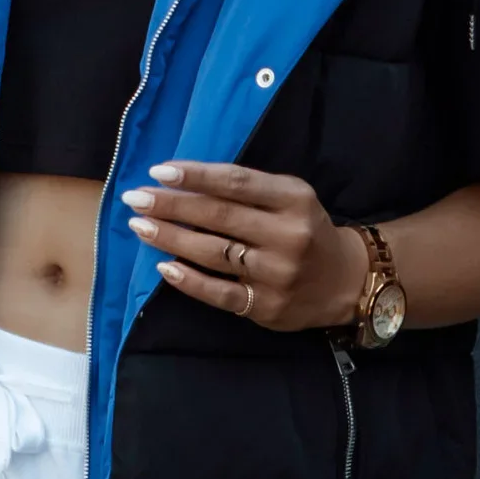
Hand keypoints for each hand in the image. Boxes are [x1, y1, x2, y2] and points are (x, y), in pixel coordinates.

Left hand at [119, 158, 368, 331]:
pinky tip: (163, 266)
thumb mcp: (290, 197)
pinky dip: (188, 280)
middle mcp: (287, 235)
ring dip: (171, 238)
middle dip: (171, 205)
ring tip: (140, 225)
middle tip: (135, 198)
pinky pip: (218, 293)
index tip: (158, 172)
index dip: (195, 176)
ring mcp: (276, 274)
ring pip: (213, 253)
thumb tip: (183, 184)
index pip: (236, 183)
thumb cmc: (305, 229)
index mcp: (294, 199)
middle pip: (219, 216)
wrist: (343, 281)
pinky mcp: (266, 306)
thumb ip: (248, 190)